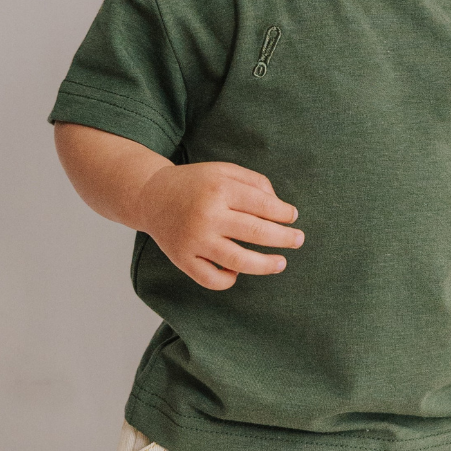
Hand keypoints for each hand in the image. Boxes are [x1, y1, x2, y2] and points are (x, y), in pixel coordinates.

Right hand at [134, 162, 303, 290]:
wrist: (151, 196)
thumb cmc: (196, 183)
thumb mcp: (224, 170)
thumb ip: (255, 182)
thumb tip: (280, 208)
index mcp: (219, 188)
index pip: (262, 205)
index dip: (283, 213)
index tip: (293, 216)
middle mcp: (207, 215)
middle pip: (256, 233)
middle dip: (284, 238)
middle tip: (299, 240)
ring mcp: (194, 240)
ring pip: (238, 261)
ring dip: (265, 265)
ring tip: (281, 263)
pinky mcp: (182, 259)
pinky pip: (212, 279)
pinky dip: (229, 280)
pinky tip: (238, 272)